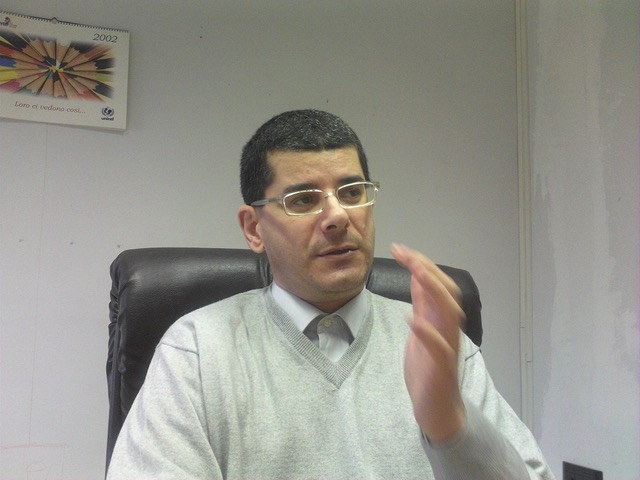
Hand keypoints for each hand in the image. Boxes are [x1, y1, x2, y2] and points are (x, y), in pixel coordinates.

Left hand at [391, 243, 465, 442]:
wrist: (438, 409)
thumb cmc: (428, 368)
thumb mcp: (422, 329)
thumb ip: (423, 305)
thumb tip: (418, 277)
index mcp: (441, 320)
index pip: (437, 285)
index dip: (422, 264)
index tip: (401, 249)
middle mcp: (448, 330)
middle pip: (447, 293)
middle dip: (428, 270)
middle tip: (406, 253)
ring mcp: (447, 348)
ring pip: (450, 314)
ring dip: (434, 292)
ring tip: (416, 273)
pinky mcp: (442, 369)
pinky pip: (439, 348)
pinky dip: (427, 332)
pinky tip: (412, 320)